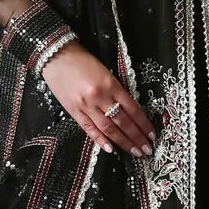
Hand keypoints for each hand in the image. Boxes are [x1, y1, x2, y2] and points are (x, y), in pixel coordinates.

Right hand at [40, 41, 154, 157]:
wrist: (56, 56)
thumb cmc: (82, 60)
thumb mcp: (106, 71)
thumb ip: (117, 90)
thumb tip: (129, 110)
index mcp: (111, 84)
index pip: (133, 109)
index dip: (144, 124)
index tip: (152, 134)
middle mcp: (100, 97)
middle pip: (123, 122)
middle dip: (137, 137)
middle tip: (147, 149)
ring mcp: (86, 106)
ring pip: (109, 128)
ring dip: (123, 142)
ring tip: (135, 152)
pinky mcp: (74, 111)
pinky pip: (89, 129)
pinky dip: (100, 140)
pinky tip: (111, 149)